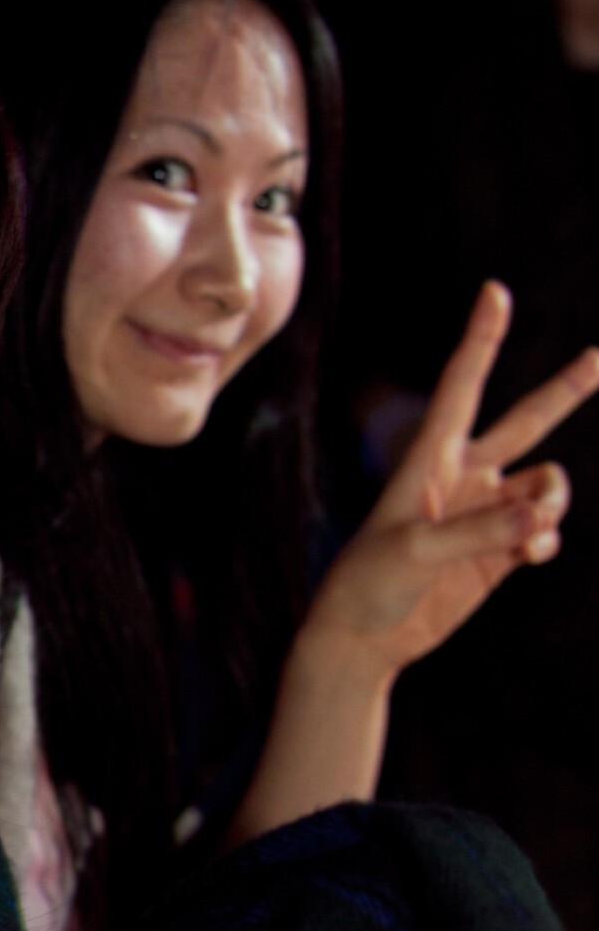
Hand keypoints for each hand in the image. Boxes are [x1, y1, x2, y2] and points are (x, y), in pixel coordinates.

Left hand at [303, 281, 598, 683]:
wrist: (365, 638)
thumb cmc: (368, 583)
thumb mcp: (414, 553)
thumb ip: (478, 533)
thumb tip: (540, 512)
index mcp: (428, 459)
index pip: (462, 387)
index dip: (481, 339)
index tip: (494, 292)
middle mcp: (462, 477)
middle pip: (525, 421)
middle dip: (565, 390)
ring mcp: (485, 513)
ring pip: (546, 486)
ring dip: (548, 503)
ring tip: (526, 531)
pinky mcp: (500, 552)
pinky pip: (543, 531)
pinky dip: (544, 539)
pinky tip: (527, 554)